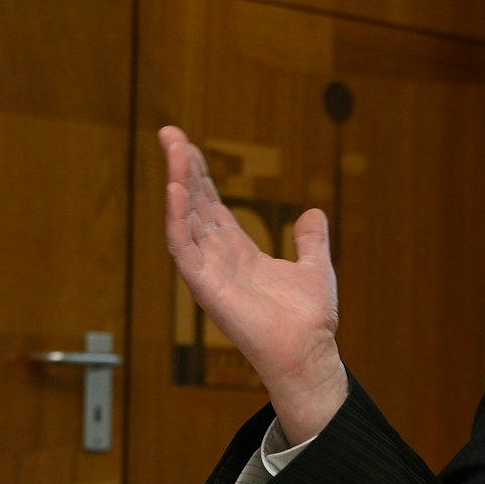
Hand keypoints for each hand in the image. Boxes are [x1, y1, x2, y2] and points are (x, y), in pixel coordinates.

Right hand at [161, 126, 346, 442]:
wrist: (307, 350)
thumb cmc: (307, 319)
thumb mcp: (315, 266)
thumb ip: (310, 240)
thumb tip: (313, 213)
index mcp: (238, 251)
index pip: (211, 204)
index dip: (200, 174)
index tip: (188, 144)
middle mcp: (217, 257)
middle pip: (193, 203)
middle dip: (181, 168)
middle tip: (169, 132)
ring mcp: (207, 270)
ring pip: (185, 218)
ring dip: (178, 182)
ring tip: (175, 148)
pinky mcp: (204, 285)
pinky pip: (183, 247)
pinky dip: (177, 218)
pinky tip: (175, 189)